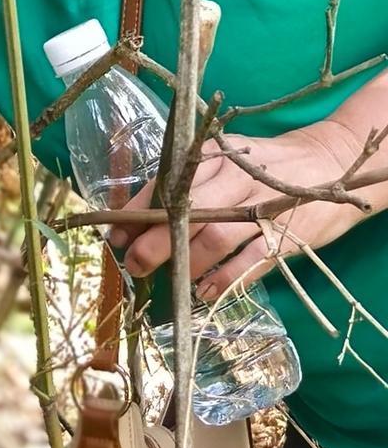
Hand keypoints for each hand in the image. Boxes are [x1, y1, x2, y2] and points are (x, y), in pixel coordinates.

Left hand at [108, 120, 364, 300]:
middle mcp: (237, 178)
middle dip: (156, 241)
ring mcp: (264, 205)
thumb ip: (179, 190)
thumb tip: (126, 225)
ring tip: (170, 282)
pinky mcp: (288, 232)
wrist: (331, 160)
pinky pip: (251, 260)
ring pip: (217, 236)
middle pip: (189, 212)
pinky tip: (204, 291)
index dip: (138, 212)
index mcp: (215, 157)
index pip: (168, 183)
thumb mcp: (221, 165)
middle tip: (135, 264)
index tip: (117, 235)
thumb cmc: (260, 168)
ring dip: (187, 263)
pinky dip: (225, 279)